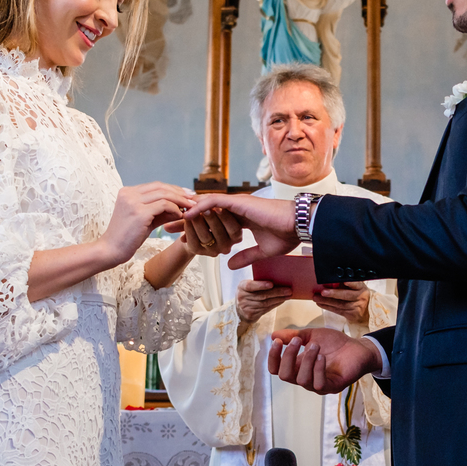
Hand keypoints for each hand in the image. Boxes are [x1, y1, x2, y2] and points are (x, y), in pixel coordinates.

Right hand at [99, 182, 194, 264]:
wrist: (111, 251)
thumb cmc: (127, 238)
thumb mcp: (145, 220)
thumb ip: (160, 211)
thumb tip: (179, 207)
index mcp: (127, 192)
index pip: (155, 186)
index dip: (173, 189)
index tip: (186, 195)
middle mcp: (128, 193)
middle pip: (160, 187)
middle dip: (179, 192)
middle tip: (193, 199)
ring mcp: (133, 202)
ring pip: (164, 194)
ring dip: (180, 200)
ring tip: (191, 207)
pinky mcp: (139, 212)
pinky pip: (164, 205)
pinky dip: (175, 209)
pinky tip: (180, 215)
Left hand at [169, 195, 297, 268]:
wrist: (299, 225)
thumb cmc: (286, 235)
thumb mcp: (261, 251)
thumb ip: (245, 256)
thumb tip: (229, 264)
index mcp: (241, 218)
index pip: (213, 222)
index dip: (197, 230)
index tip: (182, 238)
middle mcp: (236, 209)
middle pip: (204, 212)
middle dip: (185, 220)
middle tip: (167, 227)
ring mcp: (236, 203)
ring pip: (205, 205)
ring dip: (187, 213)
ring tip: (170, 220)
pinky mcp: (238, 201)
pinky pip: (213, 203)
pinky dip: (199, 207)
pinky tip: (186, 215)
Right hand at [236, 279, 290, 323]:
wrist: (240, 309)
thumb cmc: (249, 293)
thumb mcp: (249, 286)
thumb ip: (258, 283)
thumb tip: (278, 280)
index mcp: (241, 286)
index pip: (250, 285)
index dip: (261, 285)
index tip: (271, 284)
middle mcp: (242, 297)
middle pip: (262, 295)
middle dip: (277, 292)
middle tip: (288, 290)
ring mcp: (245, 307)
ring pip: (265, 303)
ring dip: (278, 299)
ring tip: (288, 296)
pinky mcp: (250, 315)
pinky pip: (265, 309)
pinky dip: (275, 304)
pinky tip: (281, 301)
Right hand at [268, 327, 382, 394]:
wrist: (358, 347)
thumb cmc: (335, 343)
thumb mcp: (311, 335)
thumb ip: (293, 336)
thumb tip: (273, 335)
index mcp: (297, 366)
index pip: (276, 369)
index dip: (273, 357)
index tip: (277, 341)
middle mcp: (305, 377)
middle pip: (285, 376)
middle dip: (288, 356)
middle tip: (298, 340)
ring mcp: (318, 384)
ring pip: (301, 380)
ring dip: (306, 360)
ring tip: (315, 345)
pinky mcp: (332, 386)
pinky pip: (319, 384)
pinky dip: (318, 369)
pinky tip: (322, 357)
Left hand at [313, 281, 369, 324]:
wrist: (366, 312)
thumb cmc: (357, 296)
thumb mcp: (356, 288)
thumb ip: (347, 283)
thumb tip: (329, 279)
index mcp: (361, 288)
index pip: (357, 284)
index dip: (351, 283)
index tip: (344, 281)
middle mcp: (360, 297)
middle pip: (346, 295)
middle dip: (333, 294)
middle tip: (323, 292)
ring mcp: (356, 307)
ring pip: (339, 304)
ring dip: (326, 301)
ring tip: (316, 298)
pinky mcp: (350, 315)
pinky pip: (337, 310)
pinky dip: (327, 307)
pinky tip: (320, 303)